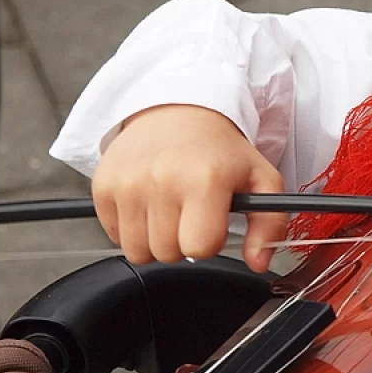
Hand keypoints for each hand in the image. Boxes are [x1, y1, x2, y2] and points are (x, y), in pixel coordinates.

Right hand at [92, 104, 287, 271]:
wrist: (177, 110)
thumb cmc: (220, 149)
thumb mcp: (261, 179)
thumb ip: (268, 224)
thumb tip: (258, 261)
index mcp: (204, 180)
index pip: (200, 247)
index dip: (210, 242)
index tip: (212, 222)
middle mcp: (161, 180)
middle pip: (169, 253)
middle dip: (183, 242)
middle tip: (191, 214)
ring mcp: (127, 184)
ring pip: (139, 252)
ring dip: (156, 241)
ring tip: (170, 212)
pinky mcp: (103, 186)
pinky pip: (115, 237)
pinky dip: (132, 229)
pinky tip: (149, 205)